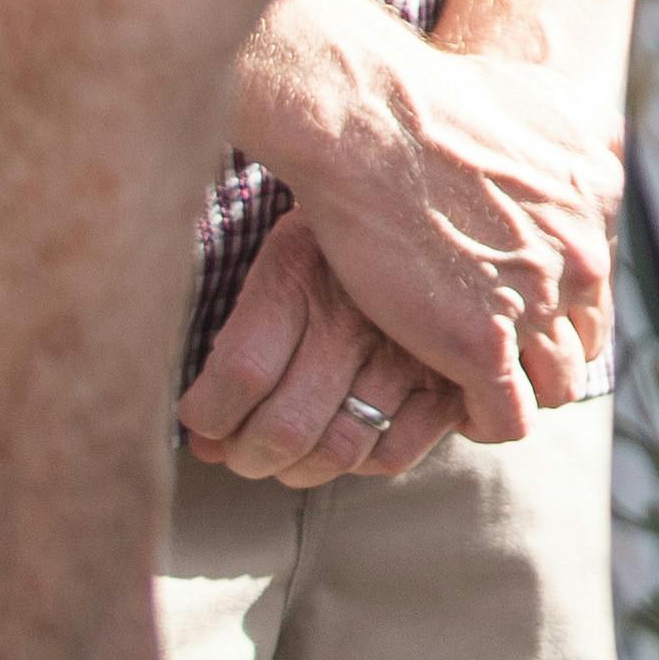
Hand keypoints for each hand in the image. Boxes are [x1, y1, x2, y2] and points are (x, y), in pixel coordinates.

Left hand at [177, 212, 463, 489]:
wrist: (428, 190)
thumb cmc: (333, 242)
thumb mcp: (277, 265)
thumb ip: (236, 348)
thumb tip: (204, 446)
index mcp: (299, 272)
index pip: (239, 375)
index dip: (208, 418)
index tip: (203, 422)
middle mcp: (355, 314)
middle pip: (285, 428)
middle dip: (248, 456)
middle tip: (244, 451)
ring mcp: (410, 348)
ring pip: (338, 451)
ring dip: (300, 469)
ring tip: (289, 453)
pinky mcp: (454, 376)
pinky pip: (394, 455)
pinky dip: (360, 462)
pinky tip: (348, 436)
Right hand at [239, 0, 619, 437]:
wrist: (379, 120)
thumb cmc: (439, 97)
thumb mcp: (549, 94)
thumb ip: (583, 133)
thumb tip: (602, 153)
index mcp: (601, 199)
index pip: (598, 278)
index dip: (558, 298)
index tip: (516, 303)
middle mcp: (584, 256)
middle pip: (587, 336)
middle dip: (547, 347)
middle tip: (496, 349)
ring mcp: (539, 303)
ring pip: (559, 384)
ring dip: (521, 388)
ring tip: (473, 383)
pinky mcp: (483, 343)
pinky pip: (509, 417)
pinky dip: (486, 420)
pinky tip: (453, 404)